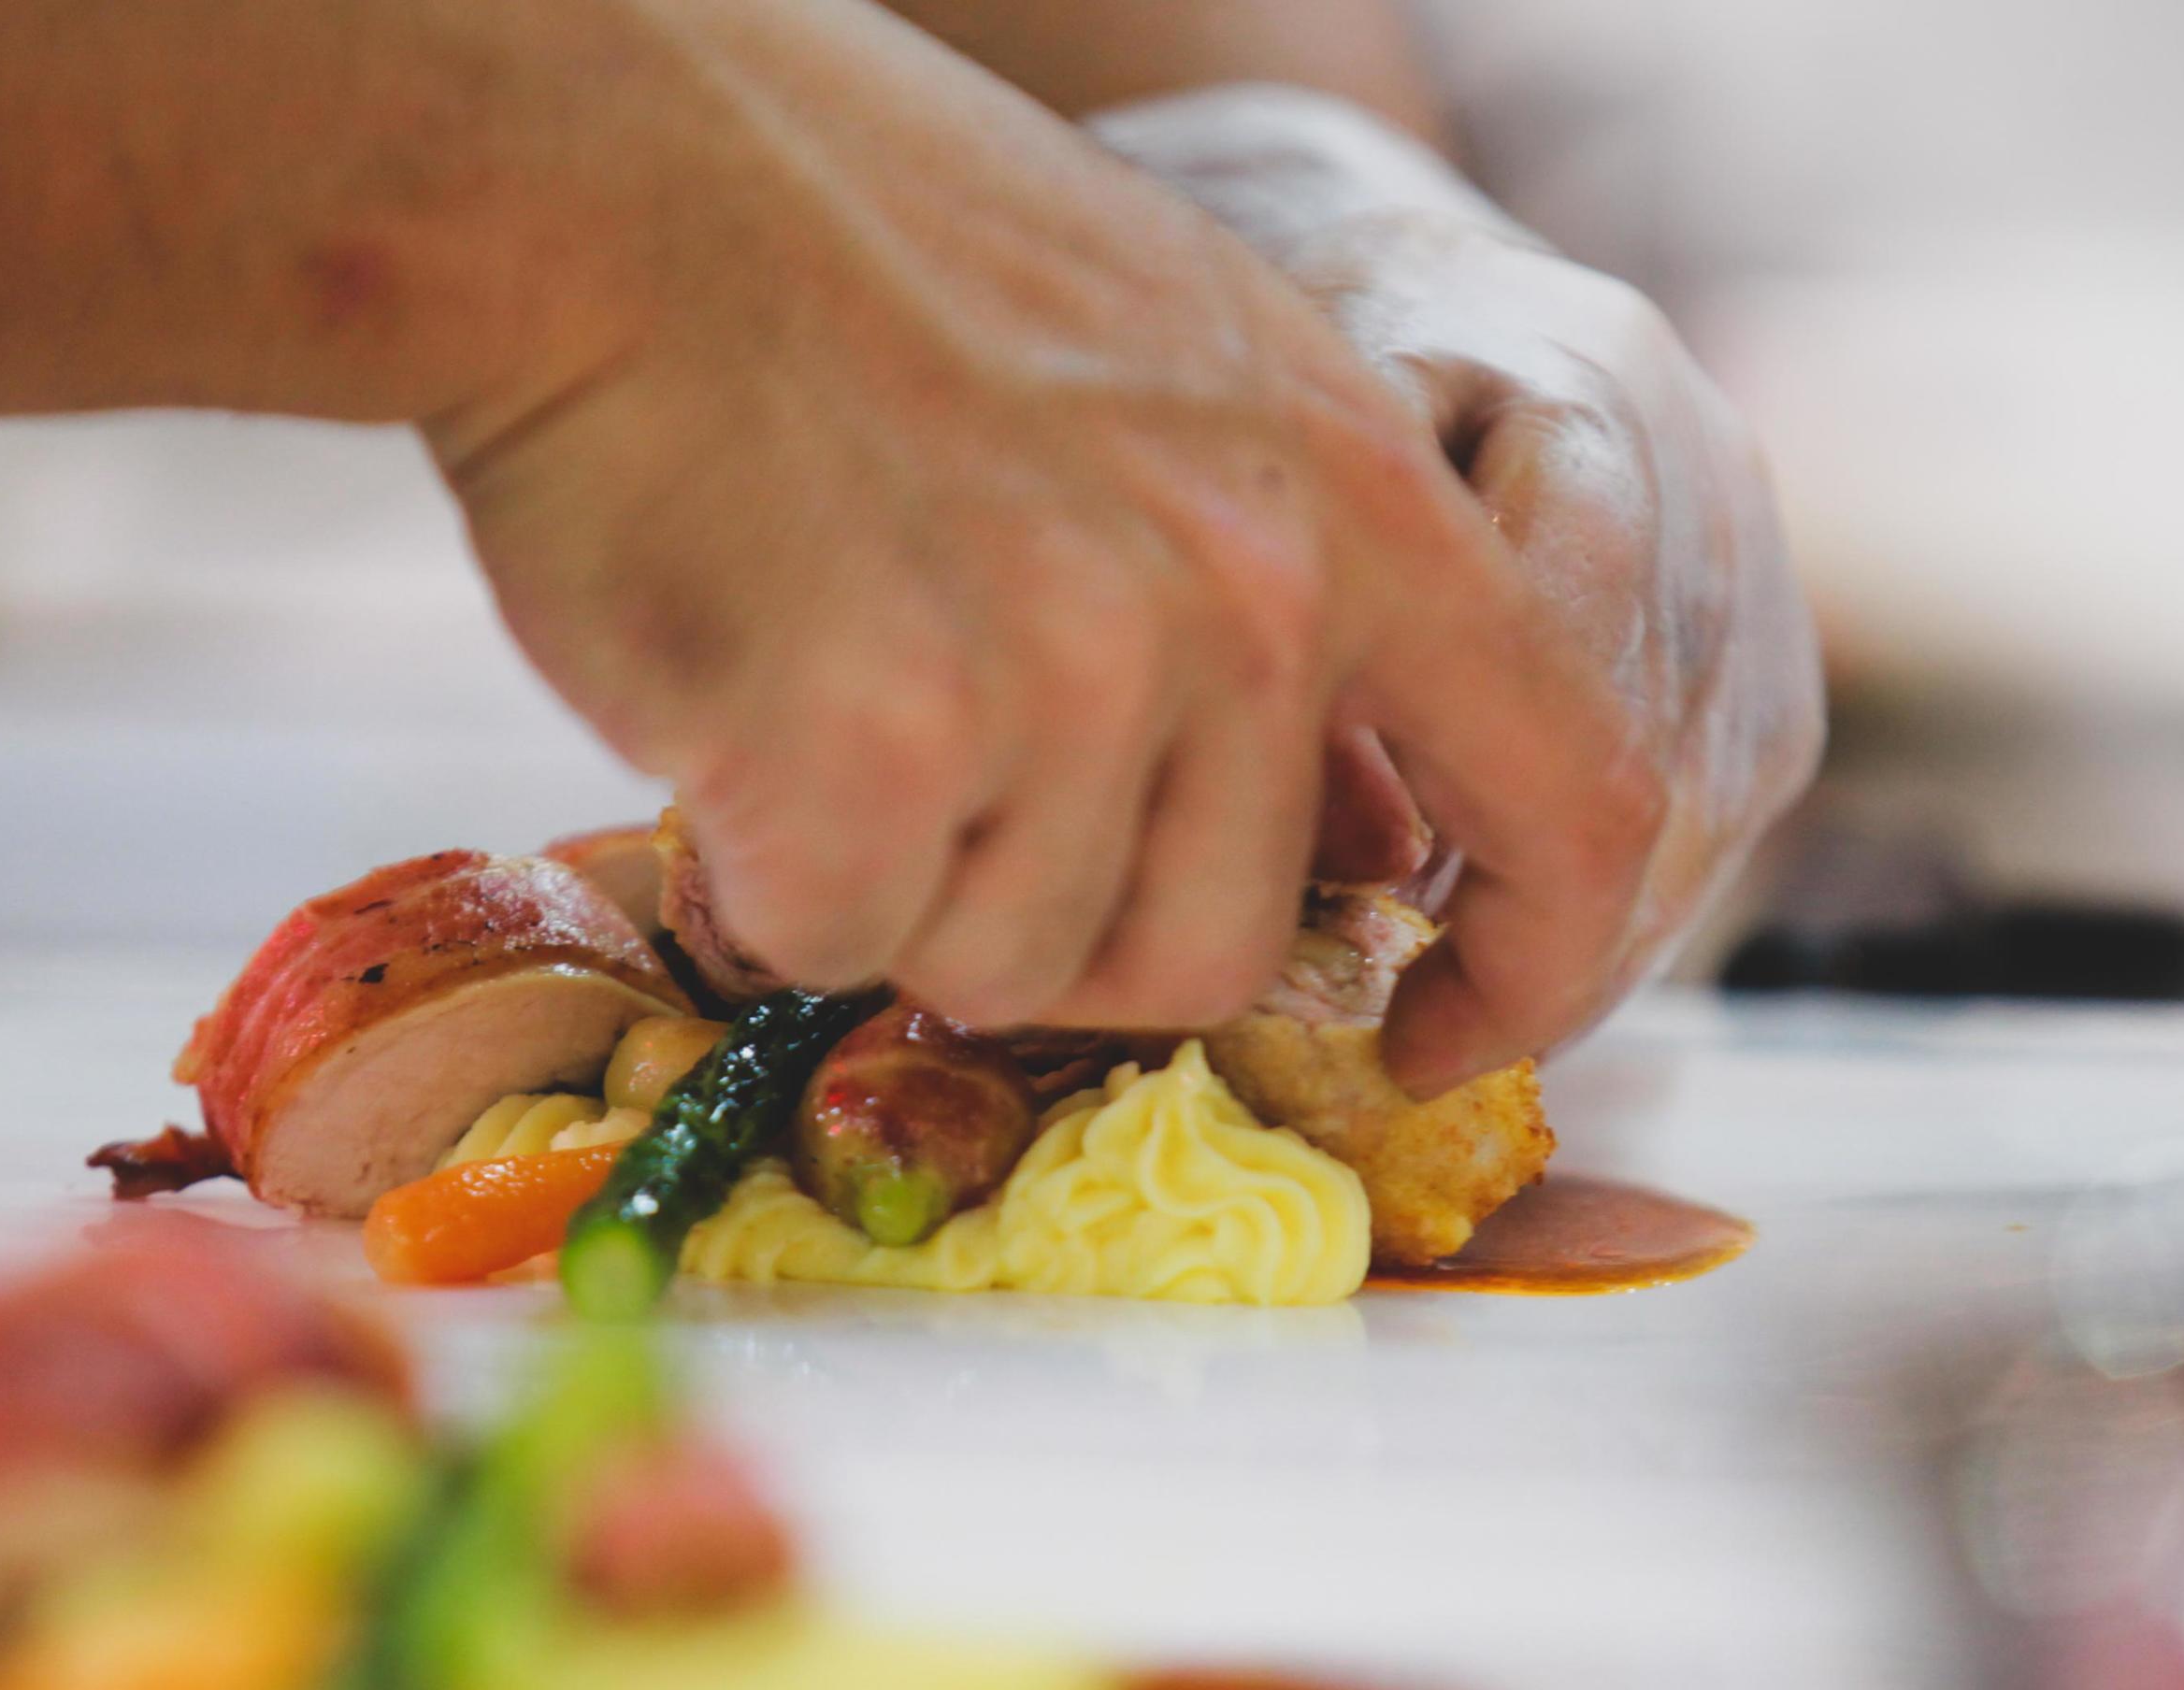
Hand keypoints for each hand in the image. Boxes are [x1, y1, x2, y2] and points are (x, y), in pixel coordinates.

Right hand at [425, 1, 1580, 1052]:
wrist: (610, 163)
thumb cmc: (869, 264)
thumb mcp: (1183, 371)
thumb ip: (1288, 591)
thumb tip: (1352, 834)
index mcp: (1360, 494)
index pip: (1572, 797)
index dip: (1530, 964)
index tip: (1433, 1033)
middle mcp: (1255, 595)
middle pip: (1214, 950)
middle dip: (1069, 926)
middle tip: (935, 781)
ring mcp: (1075, 670)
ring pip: (1016, 961)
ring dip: (903, 882)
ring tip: (821, 673)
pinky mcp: (878, 743)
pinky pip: (841, 938)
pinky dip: (767, 872)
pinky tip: (731, 700)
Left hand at [1096, 87, 1826, 1085]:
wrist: (1397, 271)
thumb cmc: (1279, 375)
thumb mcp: (1243, 484)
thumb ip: (1298, 661)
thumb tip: (1369, 888)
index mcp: (1571, 411)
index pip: (1589, 749)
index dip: (1510, 944)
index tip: (1403, 1039)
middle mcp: (1702, 474)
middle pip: (1669, 800)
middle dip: (1546, 965)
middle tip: (1422, 1052)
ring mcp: (1757, 544)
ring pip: (1716, 817)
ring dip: (1592, 942)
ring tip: (1463, 1010)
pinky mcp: (1772, 611)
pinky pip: (1733, 795)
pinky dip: (1624, 885)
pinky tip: (1518, 929)